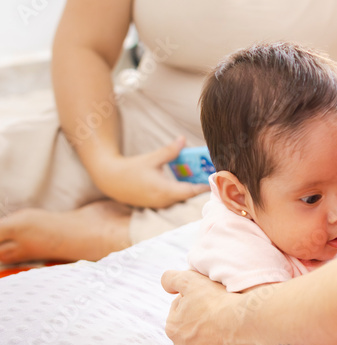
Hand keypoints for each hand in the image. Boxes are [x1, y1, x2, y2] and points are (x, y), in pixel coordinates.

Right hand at [91, 137, 209, 207]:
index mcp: (164, 191)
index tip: (216, 179)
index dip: (205, 186)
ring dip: (191, 188)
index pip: (191, 192)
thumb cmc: (131, 169)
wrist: (111, 181)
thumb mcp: (152, 159)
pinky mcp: (156, 204)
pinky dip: (182, 190)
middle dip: (200, 185)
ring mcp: (160, 205)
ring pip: (182, 198)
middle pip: (189, 196)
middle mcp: (164, 201)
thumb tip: (183, 139)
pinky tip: (187, 180)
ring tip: (202, 176)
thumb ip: (169, 151)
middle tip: (211, 174)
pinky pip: (174, 199)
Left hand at [162, 269, 262, 344]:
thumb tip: (165, 284)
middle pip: (191, 335)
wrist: (248, 324)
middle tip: (220, 316)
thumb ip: (172, 279)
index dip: (195, 303)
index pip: (180, 312)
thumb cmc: (219, 302)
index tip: (209, 301)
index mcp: (173, 328)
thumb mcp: (191, 281)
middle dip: (202, 327)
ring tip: (230, 333)